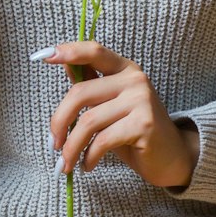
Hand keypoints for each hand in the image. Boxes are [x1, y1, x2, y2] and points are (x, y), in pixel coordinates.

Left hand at [39, 40, 199, 190]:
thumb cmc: (135, 131)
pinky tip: (87, 165)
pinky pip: (103, 140)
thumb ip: (91, 85)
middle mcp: (134, 79)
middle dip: (59, 122)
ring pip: (88, 121)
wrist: (172, 158)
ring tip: (67, 162)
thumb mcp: (110, 106)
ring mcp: (141, 100)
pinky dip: (88, 156)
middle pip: (80, 93)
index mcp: (125, 69)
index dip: (69, 51)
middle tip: (53, 145)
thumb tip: (63, 63)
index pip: (94, 52)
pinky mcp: (144, 124)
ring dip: (72, 146)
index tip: (44, 57)